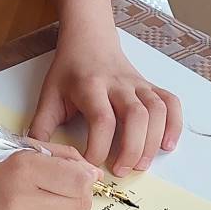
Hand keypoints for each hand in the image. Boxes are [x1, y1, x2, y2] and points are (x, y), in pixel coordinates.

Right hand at [0, 144, 96, 209]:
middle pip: (78, 206)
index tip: (77, 178)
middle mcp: (18, 200)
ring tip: (28, 204)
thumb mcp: (16, 151)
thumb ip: (57, 157)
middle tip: (53, 191)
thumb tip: (91, 173)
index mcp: (22, 169)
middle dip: (72, 197)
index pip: (80, 181)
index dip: (83, 180)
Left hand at [28, 30, 182, 176]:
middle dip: (131, 148)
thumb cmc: (70, 70)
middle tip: (120, 170)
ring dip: (152, 141)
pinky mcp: (150, 86)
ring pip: (156, 111)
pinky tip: (166, 145)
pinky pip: (171, 103)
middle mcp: (118, 83)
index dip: (97, 147)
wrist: (90, 39)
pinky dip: (174, 125)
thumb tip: (36, 158)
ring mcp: (138, 84)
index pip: (101, 119)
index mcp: (90, 86)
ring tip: (140, 164)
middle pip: (136, 116)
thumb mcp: (49, 95)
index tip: (88, 165)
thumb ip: (41, 126)